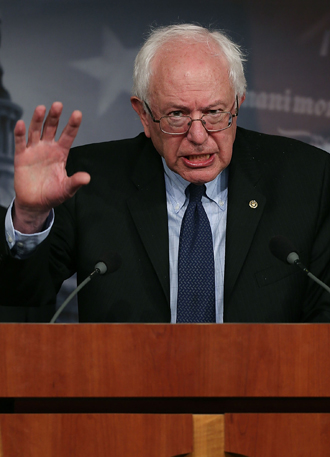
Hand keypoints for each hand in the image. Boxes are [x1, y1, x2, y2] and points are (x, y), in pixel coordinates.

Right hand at [13, 102, 89, 232]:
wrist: (35, 203)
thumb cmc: (53, 194)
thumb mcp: (67, 189)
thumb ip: (75, 182)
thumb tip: (87, 178)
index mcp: (61, 153)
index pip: (68, 136)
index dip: (72, 125)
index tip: (77, 113)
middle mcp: (48, 148)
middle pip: (51, 128)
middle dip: (54, 117)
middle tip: (58, 105)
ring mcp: (34, 150)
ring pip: (36, 131)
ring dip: (38, 120)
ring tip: (41, 108)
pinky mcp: (21, 156)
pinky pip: (20, 143)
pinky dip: (20, 133)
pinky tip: (21, 124)